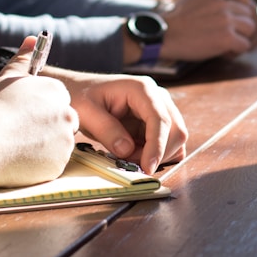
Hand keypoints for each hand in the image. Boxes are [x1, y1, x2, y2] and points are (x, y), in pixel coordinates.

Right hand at [0, 37, 78, 186]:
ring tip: (18, 145)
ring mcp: (65, 140)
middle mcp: (67, 113)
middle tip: (22, 132)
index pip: (59, 100)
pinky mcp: (60, 163)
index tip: (25, 116)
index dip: (41, 109)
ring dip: (46, 145)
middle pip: (64, 121)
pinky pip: (54, 163)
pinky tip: (21, 159)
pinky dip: (42, 163)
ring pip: (60, 142)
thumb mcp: (6, 78)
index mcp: (56, 91)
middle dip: (48, 127)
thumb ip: (23, 59)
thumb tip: (33, 39)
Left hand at [49, 70, 188, 174]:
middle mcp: (157, 96)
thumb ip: (106, 130)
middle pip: (176, 130)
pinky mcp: (157, 121)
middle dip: (158, 153)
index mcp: (142, 89)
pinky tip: (137, 155)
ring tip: (128, 156)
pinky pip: (168, 142)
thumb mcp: (86, 112)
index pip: (160, 119)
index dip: (157, 146)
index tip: (147, 168)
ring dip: (157, 155)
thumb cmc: (81, 97)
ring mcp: (160, 108)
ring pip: (175, 138)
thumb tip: (127, 150)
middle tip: (131, 164)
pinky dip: (157, 154)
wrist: (80, 91)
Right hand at [160, 0, 256, 60]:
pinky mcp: (226, 37)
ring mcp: (226, 19)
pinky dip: (236, 51)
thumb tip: (240, 6)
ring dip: (242, 38)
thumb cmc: (178, 21)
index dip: (243, 2)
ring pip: (251, 29)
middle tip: (229, 34)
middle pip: (250, 12)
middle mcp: (223, 2)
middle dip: (243, 25)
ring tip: (226, 43)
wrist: (163, 36)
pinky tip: (223, 52)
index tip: (233, 13)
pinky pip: (245, 45)